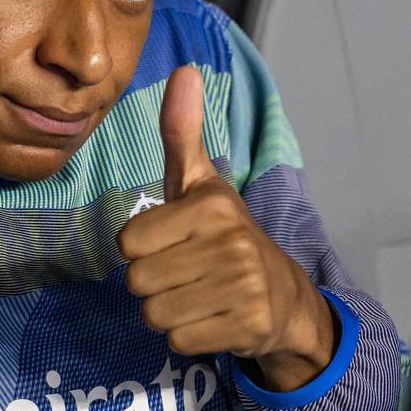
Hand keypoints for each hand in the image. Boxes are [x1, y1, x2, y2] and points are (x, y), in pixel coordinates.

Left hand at [117, 66, 334, 391]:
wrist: (283, 294)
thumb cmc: (223, 233)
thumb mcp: (199, 182)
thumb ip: (181, 131)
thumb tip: (183, 69)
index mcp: (209, 205)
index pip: (127, 242)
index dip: (140, 247)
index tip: (170, 241)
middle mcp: (229, 243)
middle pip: (137, 280)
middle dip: (152, 281)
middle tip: (184, 272)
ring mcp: (241, 288)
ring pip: (154, 314)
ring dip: (166, 311)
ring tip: (195, 293)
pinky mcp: (247, 327)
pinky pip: (178, 341)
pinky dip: (187, 336)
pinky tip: (211, 317)